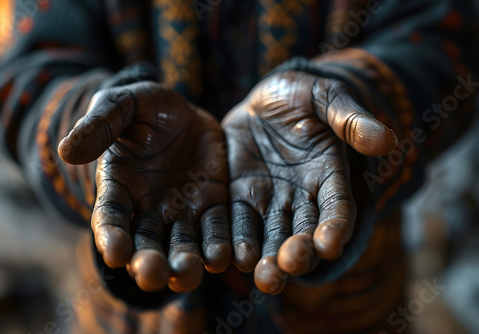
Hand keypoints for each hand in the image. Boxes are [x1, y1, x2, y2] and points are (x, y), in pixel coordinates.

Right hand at [58, 82, 230, 292]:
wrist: (184, 111)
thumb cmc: (145, 108)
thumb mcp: (122, 105)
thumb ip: (100, 124)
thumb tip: (66, 151)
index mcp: (119, 187)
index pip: (110, 217)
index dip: (111, 236)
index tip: (115, 253)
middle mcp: (148, 209)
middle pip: (146, 244)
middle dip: (148, 262)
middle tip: (152, 274)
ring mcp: (182, 211)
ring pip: (182, 246)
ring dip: (184, 264)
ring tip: (187, 274)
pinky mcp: (212, 205)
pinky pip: (217, 230)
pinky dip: (219, 246)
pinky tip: (224, 257)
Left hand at [222, 71, 396, 293]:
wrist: (263, 99)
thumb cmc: (301, 95)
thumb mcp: (326, 97)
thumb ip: (350, 119)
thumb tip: (387, 140)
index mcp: (328, 177)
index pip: (337, 208)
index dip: (335, 227)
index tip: (329, 244)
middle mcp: (300, 197)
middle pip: (302, 233)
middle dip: (298, 253)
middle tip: (288, 267)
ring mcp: (268, 201)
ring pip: (270, 237)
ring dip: (267, 259)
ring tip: (262, 276)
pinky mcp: (239, 198)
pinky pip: (237, 223)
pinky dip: (235, 241)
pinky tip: (227, 256)